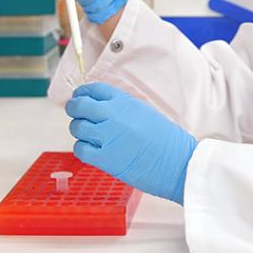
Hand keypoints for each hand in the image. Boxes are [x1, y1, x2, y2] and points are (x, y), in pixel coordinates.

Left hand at [66, 82, 197, 204]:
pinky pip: (80, 149)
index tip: (80, 97)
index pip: (94, 89)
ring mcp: (107, 137)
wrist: (177, 163)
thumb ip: (122, 108)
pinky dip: (82, 149)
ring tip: (88, 135)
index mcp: (124, 102)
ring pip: (77, 128)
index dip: (83, 93)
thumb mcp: (145, 113)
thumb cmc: (167, 141)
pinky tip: (91, 150)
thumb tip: (101, 108)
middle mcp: (113, 116)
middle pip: (80, 106)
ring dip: (79, 130)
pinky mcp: (105, 159)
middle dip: (74, 109)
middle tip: (76, 114)